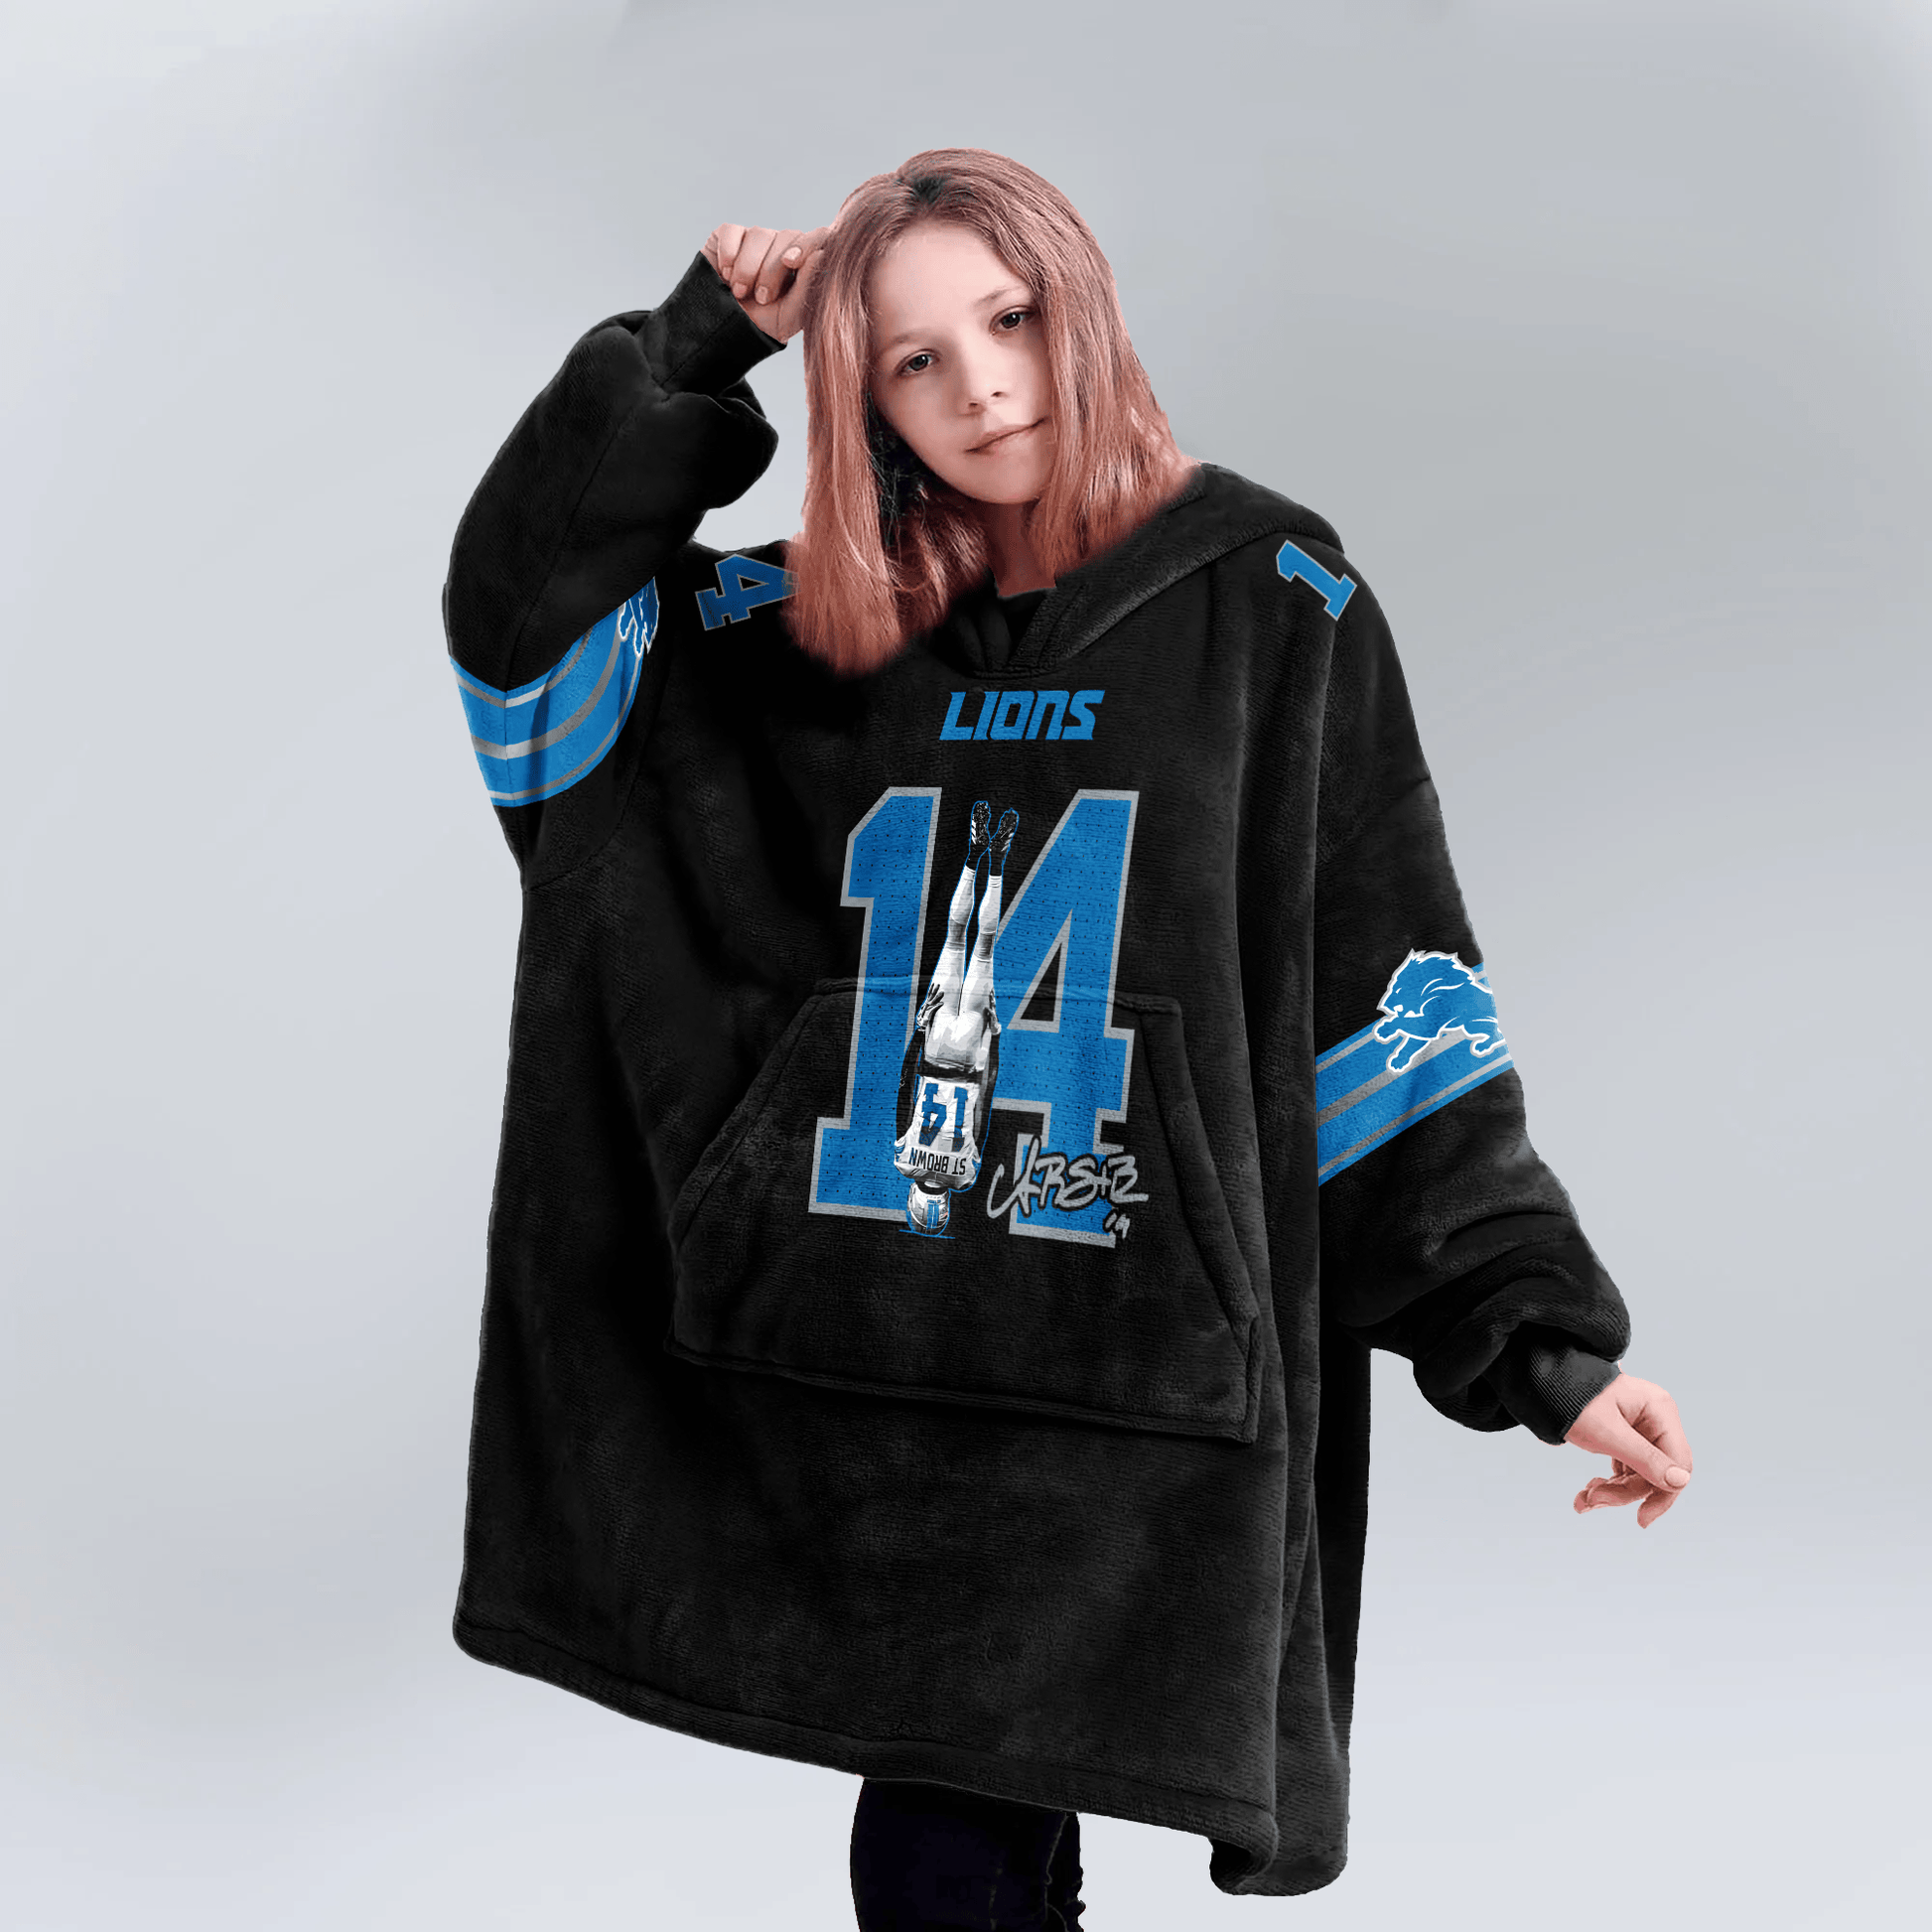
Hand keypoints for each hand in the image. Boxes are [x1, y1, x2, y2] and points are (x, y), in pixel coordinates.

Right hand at [701, 221, 837, 343]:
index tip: (791, 263)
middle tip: (761, 299)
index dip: (807, 244)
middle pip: (787, 236)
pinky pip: (732, 232)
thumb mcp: (790, 315)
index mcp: (805, 261)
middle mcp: (783, 244)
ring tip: (740, 292)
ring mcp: (757, 237)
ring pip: (759, 234)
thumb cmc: (764, 324)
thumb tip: (821, 253)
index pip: (818, 237)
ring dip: (747, 268)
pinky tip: (726, 274)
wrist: (726, 329)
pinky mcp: (729, 234)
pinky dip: (729, 255)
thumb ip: (808, 286)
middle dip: (771, 271)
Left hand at [1563, 1371, 1691, 1528]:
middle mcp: (1655, 1420)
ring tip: (1583, 1499)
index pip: (1677, 1463)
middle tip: (1591, 1500)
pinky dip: (1608, 1484)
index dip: (1663, 1495)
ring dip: (1612, 1492)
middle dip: (1624, 1492)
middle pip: (1656, 1473)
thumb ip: (1643, 1458)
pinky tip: (1587, 1492)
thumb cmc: (1572, 1399)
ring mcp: (1641, 1430)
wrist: (1542, 1383)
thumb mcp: (1606, 1433)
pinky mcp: (1626, 1440)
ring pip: (1639, 1477)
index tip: (1642, 1519)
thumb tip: (1681, 1481)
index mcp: (1659, 1411)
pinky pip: (1626, 1470)